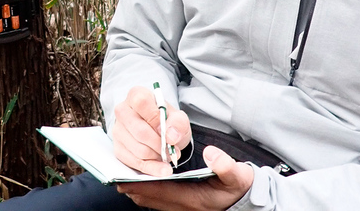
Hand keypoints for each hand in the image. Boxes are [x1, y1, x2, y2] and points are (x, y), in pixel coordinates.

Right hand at [112, 86, 191, 175]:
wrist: (161, 132)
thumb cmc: (167, 121)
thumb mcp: (178, 118)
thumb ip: (178, 123)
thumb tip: (171, 136)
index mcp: (136, 95)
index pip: (141, 103)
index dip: (155, 119)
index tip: (168, 132)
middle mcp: (123, 111)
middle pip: (139, 131)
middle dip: (160, 145)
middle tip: (173, 151)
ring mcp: (118, 130)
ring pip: (138, 149)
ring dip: (157, 157)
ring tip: (169, 156)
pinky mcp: (118, 148)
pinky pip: (134, 162)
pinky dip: (151, 168)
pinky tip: (162, 169)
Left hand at [116, 145, 254, 210]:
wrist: (244, 200)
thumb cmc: (238, 187)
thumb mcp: (239, 176)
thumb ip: (226, 166)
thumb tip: (211, 154)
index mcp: (192, 199)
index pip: (159, 193)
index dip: (140, 184)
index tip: (123, 176)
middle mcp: (181, 206)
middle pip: (148, 198)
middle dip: (131, 184)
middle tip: (115, 170)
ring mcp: (179, 206)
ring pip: (149, 199)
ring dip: (136, 186)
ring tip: (123, 171)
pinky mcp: (179, 203)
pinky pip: (155, 198)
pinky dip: (145, 188)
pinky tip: (140, 176)